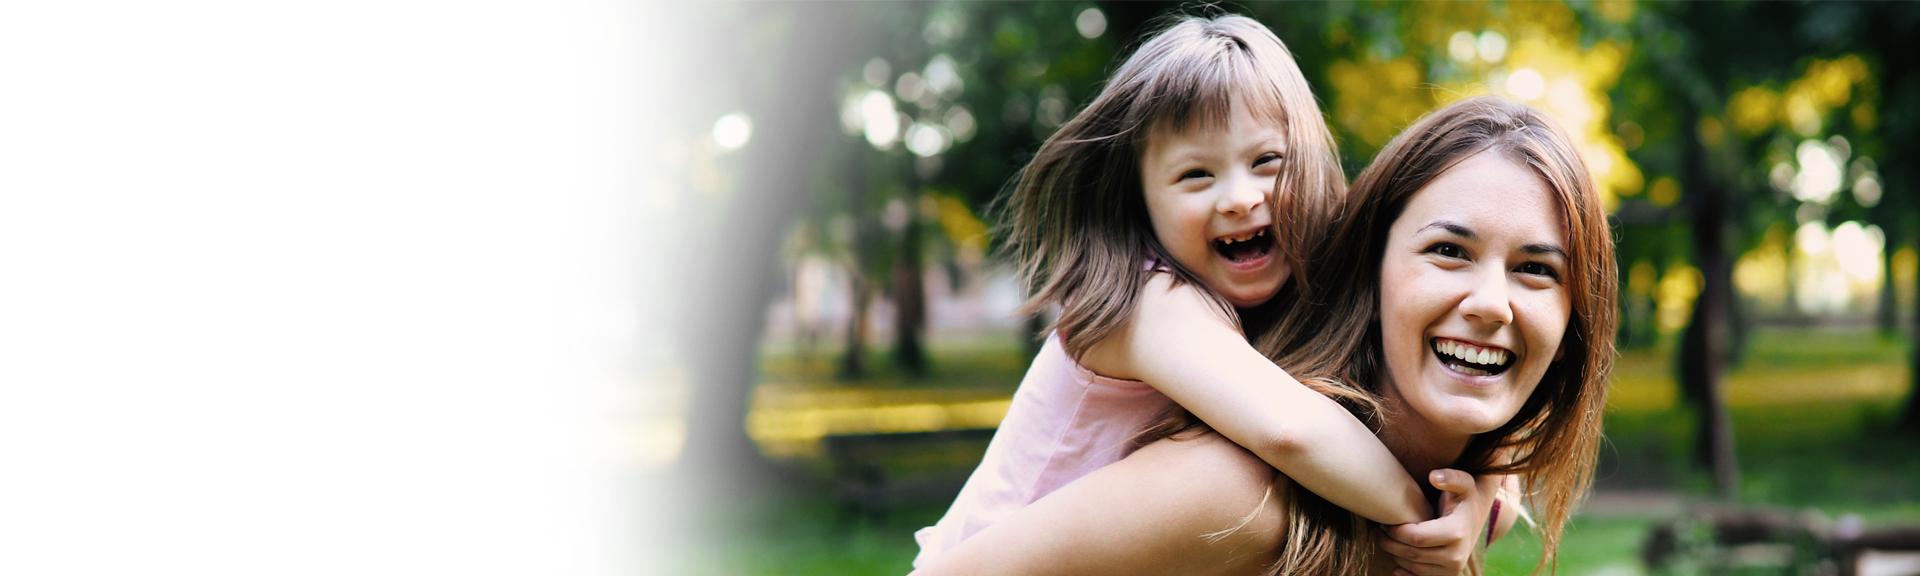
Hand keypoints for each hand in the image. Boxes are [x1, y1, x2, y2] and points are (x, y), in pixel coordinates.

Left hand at [1376, 469, 1498, 575]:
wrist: (1475, 517)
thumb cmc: (1463, 497)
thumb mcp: (1463, 483)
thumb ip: (1450, 478)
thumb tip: (1434, 477)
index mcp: (1457, 532)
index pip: (1416, 537)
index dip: (1395, 531)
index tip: (1383, 522)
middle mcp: (1457, 556)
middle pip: (1411, 554)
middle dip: (1389, 543)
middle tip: (1377, 531)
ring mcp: (1453, 569)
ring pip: (1413, 567)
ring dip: (1394, 554)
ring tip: (1385, 540)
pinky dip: (1404, 572)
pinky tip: (1396, 560)